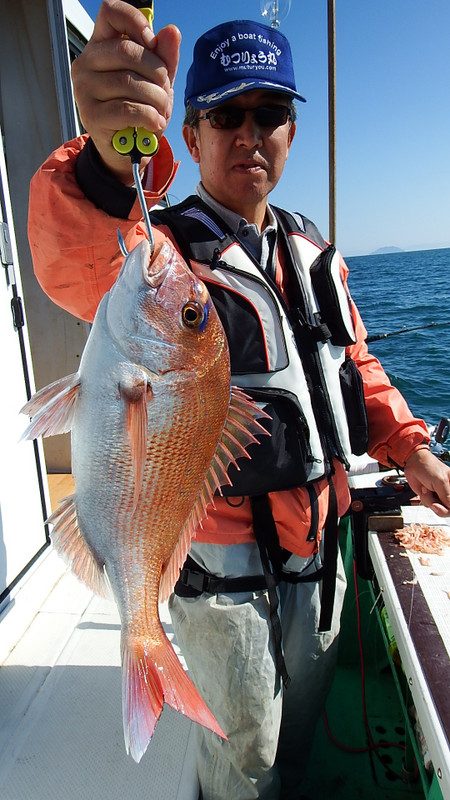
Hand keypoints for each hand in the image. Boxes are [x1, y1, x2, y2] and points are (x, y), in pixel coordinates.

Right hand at [71, 0, 180, 181]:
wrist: (126, 150)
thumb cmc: (138, 109)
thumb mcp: (156, 81)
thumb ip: (164, 57)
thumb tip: (172, 31)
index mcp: (101, 45)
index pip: (110, 12)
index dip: (134, 21)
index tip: (151, 42)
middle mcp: (86, 63)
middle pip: (128, 51)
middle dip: (157, 73)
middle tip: (164, 91)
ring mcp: (85, 89)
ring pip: (130, 82)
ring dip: (156, 99)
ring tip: (160, 111)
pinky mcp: (91, 115)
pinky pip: (128, 109)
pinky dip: (149, 117)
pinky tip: (154, 123)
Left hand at [403, 448, 449, 515]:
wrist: (413, 464)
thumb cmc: (428, 466)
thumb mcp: (440, 481)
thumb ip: (447, 495)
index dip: (449, 508)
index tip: (443, 505)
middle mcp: (448, 492)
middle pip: (448, 510)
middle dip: (439, 507)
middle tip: (434, 503)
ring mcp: (439, 496)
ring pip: (438, 509)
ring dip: (429, 500)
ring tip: (427, 489)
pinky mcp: (430, 497)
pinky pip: (429, 506)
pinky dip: (425, 499)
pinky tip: (424, 490)